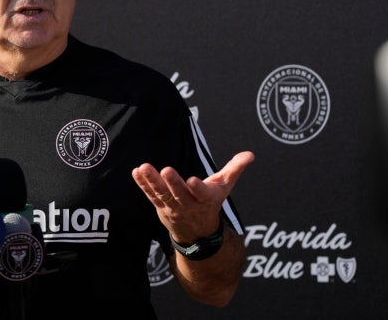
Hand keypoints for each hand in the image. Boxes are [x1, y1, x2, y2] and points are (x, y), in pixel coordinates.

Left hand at [131, 151, 253, 243]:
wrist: (197, 234)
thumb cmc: (211, 203)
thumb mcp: (225, 187)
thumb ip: (235, 169)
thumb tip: (250, 154)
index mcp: (206, 199)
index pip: (202, 194)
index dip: (198, 188)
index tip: (192, 180)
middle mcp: (189, 205)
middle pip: (179, 194)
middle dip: (173, 183)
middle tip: (166, 170)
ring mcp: (173, 207)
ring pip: (162, 194)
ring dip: (152, 181)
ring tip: (143, 168)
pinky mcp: (160, 206)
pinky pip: (151, 195)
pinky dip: (143, 185)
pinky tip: (137, 172)